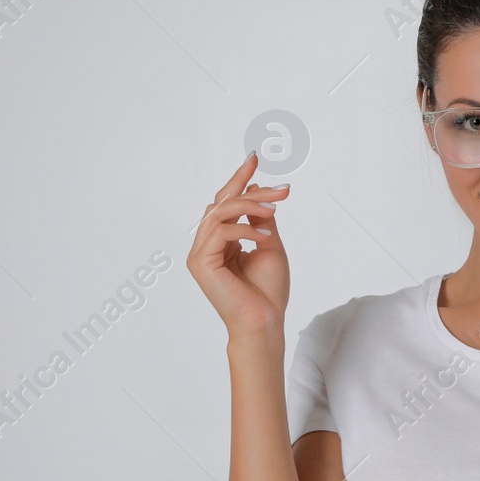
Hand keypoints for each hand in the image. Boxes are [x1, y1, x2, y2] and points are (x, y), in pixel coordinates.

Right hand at [186, 152, 291, 339]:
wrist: (264, 321)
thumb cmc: (267, 291)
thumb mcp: (269, 244)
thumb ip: (261, 219)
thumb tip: (257, 191)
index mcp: (221, 241)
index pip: (226, 203)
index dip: (239, 180)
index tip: (254, 159)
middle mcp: (206, 245)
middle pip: (221, 202)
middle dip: (249, 188)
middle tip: (280, 188)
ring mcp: (200, 254)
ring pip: (219, 212)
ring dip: (249, 206)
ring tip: (275, 209)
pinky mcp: (199, 263)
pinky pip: (220, 231)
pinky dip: (244, 229)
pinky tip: (264, 236)